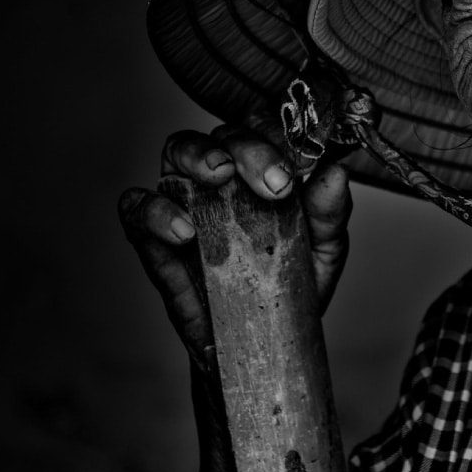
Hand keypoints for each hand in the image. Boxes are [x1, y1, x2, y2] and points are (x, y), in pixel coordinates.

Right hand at [118, 123, 351, 371]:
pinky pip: (135, 209)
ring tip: (220, 175)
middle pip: (223, 133)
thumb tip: (336, 172)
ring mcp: (183, 201)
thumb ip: (329, 212)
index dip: (280, 136)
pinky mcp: (154, 239)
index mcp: (261, 167)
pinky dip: (152, 211)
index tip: (298, 170)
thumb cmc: (288, 284)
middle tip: (274, 182)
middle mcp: (220, 174)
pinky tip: (183, 232)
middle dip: (249, 147)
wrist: (258, 344)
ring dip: (197, 155)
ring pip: (175, 151)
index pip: (264, 126)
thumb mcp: (322, 251)